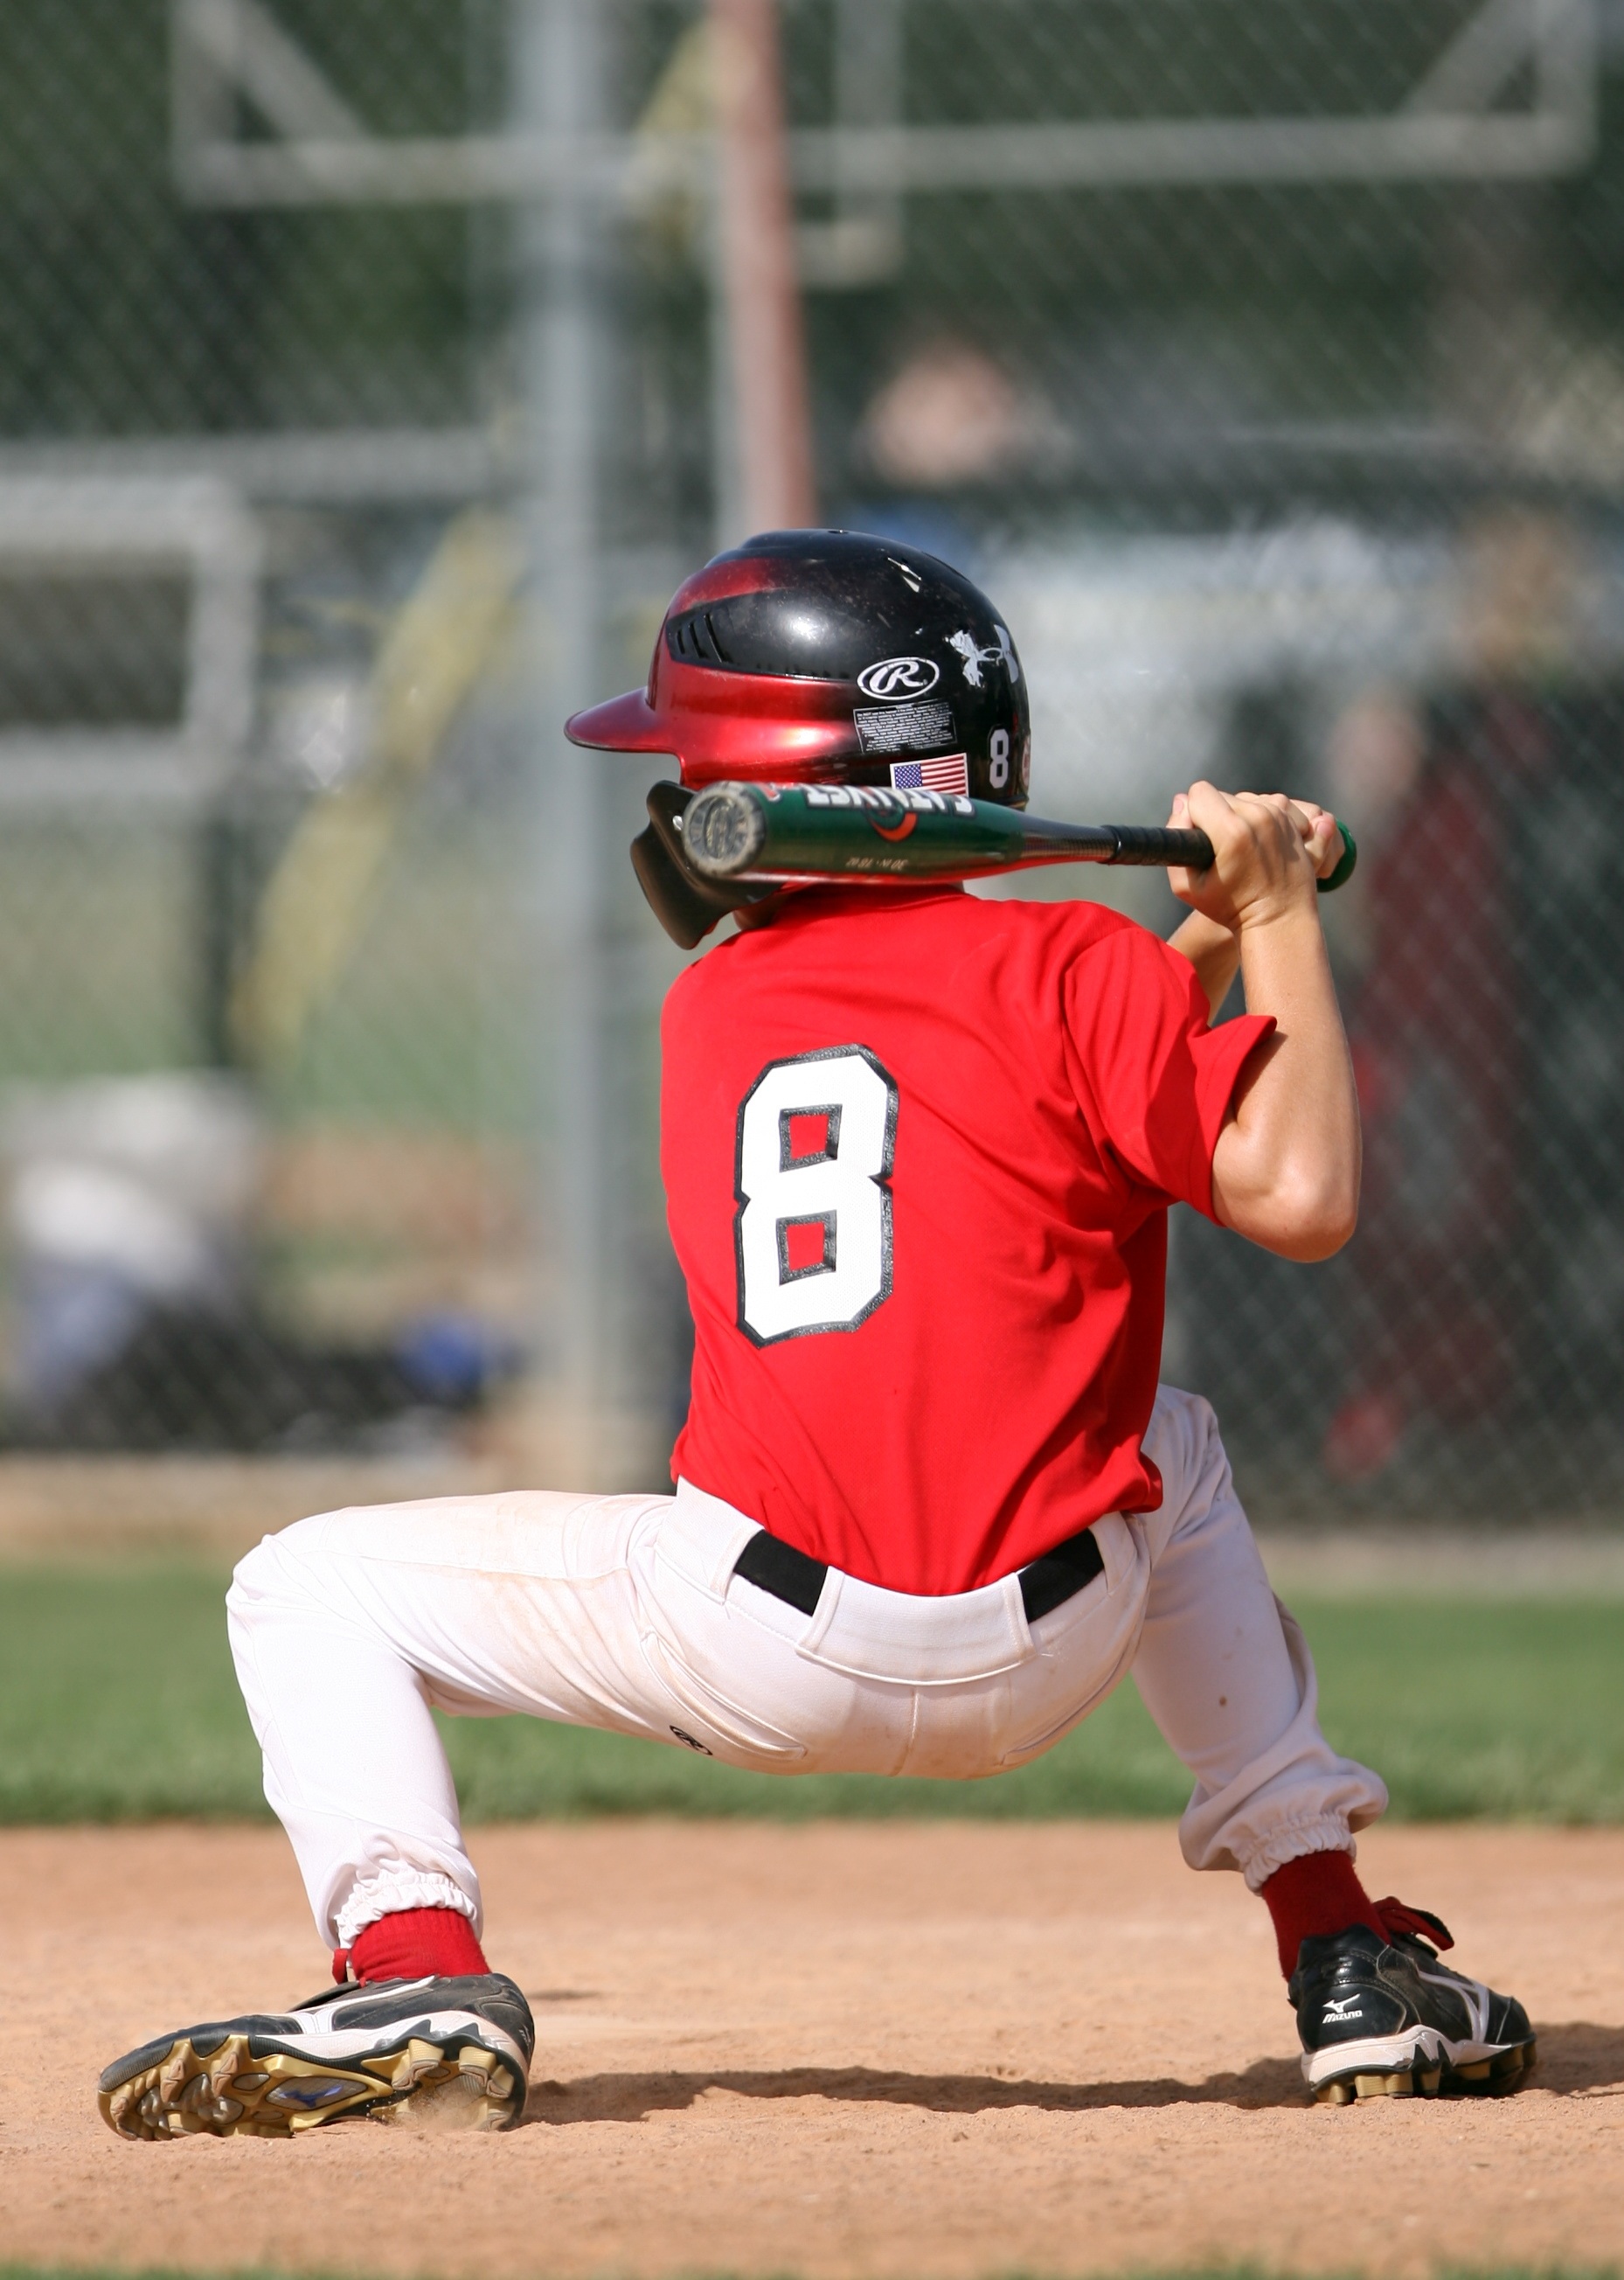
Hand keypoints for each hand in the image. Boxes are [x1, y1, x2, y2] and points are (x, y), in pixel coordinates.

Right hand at [1167, 783, 1339, 930]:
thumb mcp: (1186, 886)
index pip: (1199, 793)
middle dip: (1217, 817)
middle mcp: (1259, 817)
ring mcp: (1281, 817)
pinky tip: (1265, 842)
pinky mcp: (1296, 821)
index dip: (1193, 814)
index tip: (1200, 838)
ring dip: (1242, 816)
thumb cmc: (1229, 909)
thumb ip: (1176, 838)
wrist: (1279, 921)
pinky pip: (1273, 803)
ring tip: (1245, 848)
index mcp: (1231, 831)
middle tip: (1224, 851)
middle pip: (1224, 796)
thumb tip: (1181, 802)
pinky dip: (1267, 818)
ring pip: (1248, 798)